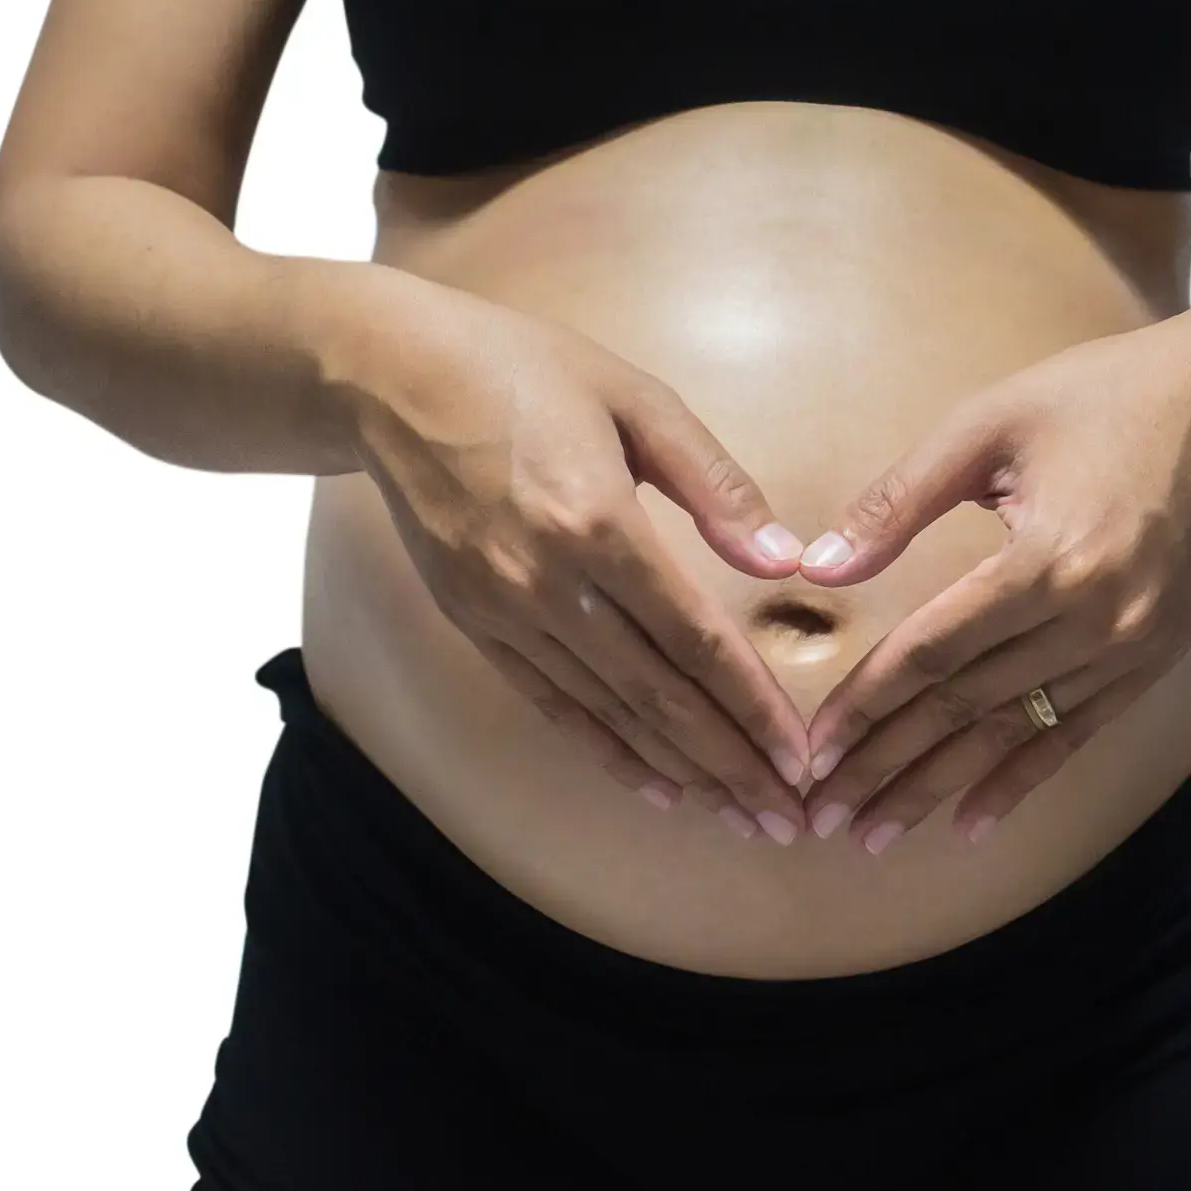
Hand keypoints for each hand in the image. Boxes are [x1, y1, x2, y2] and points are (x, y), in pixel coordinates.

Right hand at [328, 272, 812, 842]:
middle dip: (729, 766)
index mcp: (597, 523)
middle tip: (786, 822)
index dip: (752, 707)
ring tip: (738, 818)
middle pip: (658, 697)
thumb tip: (784, 560)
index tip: (800, 758)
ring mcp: (505, 612)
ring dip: (680, 774)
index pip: (694, 640)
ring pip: (609, 714)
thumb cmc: (525, 369)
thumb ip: (715, 485)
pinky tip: (657, 788)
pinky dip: (608, 752)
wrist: (390, 379)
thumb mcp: (637, 399)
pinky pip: (553, 705)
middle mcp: (548, 585)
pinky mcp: (474, 624)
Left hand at [794, 315, 1190, 851]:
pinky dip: (1019, 782)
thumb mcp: (986, 426)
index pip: (932, 652)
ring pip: (1014, 735)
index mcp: (1047, 559)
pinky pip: (1074, 736)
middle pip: (966, 708)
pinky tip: (968, 825)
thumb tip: (818, 567)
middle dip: (887, 767)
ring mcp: (1130, 648)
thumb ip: (897, 502)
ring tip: (875, 835)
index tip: (811, 752)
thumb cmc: (1100, 397)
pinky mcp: (1152, 660)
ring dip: (939, 789)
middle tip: (821, 817)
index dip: (865, 706)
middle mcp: (1095, 619)